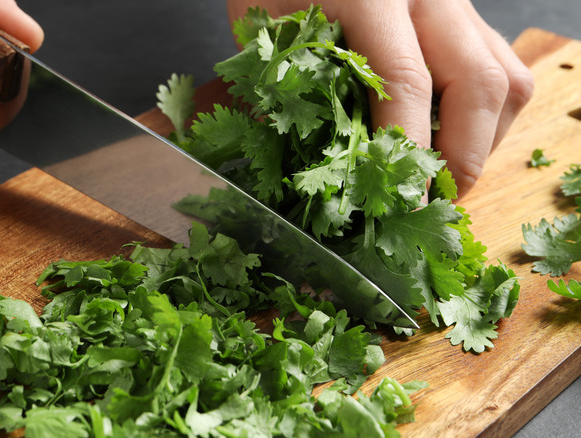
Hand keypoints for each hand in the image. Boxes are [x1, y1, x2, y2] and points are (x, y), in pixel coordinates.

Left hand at [227, 0, 533, 198]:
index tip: (400, 208)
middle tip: (430, 205)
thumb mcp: (268, 34)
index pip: (406, 84)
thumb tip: (319, 171)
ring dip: (482, 144)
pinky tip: (451, 143)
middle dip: (461, 159)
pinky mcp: (467, 17)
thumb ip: (289, 94)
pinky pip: (504, 72)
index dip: (408, 153)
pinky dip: (487, 121)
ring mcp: (456, 4)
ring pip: (506, 80)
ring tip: (440, 181)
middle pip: (480, 83)